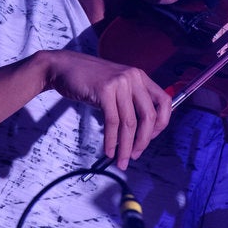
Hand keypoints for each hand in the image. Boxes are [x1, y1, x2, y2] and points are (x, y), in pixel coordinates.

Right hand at [42, 51, 171, 169]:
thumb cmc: (88, 80)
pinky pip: (113, 122)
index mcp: (139, 77)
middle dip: (143, 140)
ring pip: (130, 122)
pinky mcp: (104, 90)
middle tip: (135, 155)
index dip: (161, 123)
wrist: (62, 67)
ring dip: (126, 146)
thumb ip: (129, 101)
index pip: (164, 101)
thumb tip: (140, 131)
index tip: (151, 137)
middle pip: (148, 115)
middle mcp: (133, 78)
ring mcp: (119, 83)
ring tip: (122, 160)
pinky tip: (109, 150)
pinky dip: (111, 140)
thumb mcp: (116, 86)